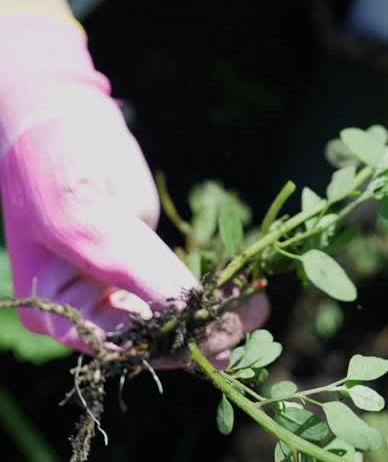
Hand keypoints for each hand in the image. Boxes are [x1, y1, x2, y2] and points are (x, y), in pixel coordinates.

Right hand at [0, 15, 266, 353]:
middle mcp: (90, 307)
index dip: (170, 346)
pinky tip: (250, 288)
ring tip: (259, 306)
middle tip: (248, 322)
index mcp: (57, 310)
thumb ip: (135, 267)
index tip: (218, 340)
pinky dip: (218, 289)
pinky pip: (187, 285)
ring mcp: (123, 284)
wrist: (61, 114)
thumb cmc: (54, 165)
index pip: (120, 344)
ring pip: (178, 316)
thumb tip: (187, 312)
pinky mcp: (150, 258)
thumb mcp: (87, 219)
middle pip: (153, 337)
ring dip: (219, 314)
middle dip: (202, 332)